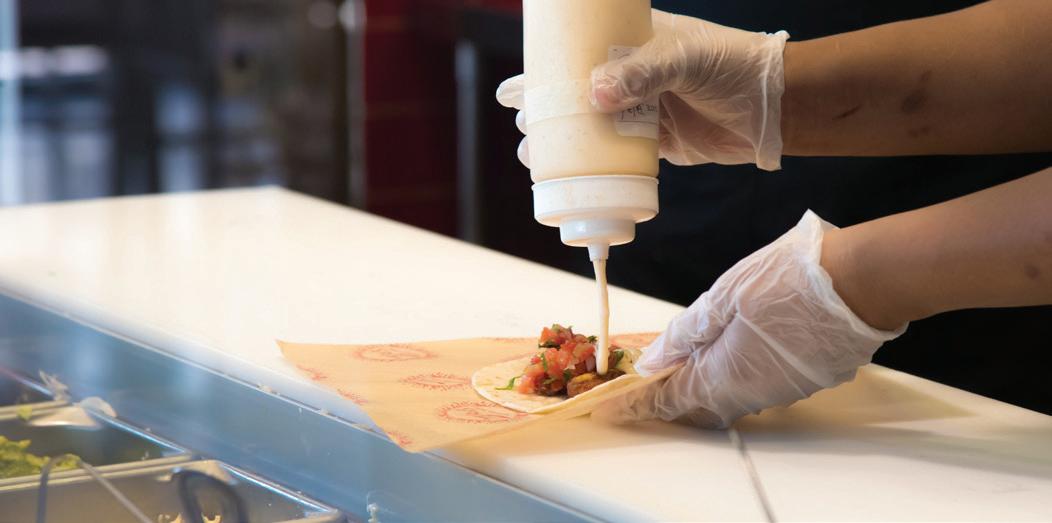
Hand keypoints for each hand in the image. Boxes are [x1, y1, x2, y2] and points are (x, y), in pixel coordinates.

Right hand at [496, 10, 788, 170]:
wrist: (775, 108)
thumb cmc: (734, 66)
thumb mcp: (684, 60)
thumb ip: (641, 74)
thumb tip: (593, 97)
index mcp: (634, 42)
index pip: (576, 54)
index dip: (542, 72)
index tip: (513, 92)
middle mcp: (633, 76)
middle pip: (575, 95)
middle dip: (545, 113)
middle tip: (524, 129)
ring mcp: (644, 110)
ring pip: (591, 128)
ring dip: (562, 144)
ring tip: (534, 158)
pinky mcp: (657, 143)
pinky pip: (616, 154)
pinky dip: (592, 165)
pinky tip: (570, 177)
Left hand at [594, 211, 905, 427]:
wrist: (863, 281)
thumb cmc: (791, 279)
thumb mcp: (722, 296)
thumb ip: (684, 333)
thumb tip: (653, 360)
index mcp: (722, 375)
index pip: (666, 399)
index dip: (635, 402)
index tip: (610, 406)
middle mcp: (750, 394)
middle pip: (696, 404)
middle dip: (667, 395)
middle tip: (644, 381)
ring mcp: (781, 390)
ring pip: (728, 394)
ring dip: (702, 381)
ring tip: (684, 358)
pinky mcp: (805, 379)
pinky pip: (757, 384)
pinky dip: (734, 372)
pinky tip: (732, 348)